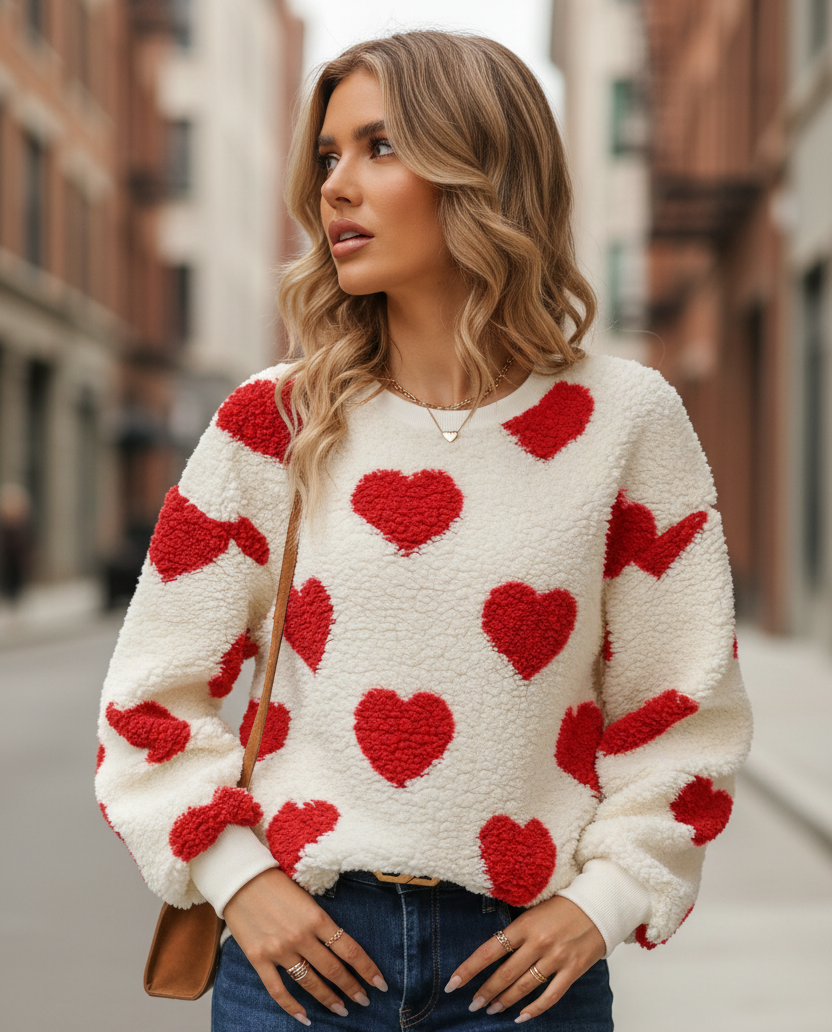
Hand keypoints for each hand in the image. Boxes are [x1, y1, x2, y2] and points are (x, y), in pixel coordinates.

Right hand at [223, 868, 387, 1025]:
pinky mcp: (258, 958)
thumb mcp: (306, 896)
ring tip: (342, 1010)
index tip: (380, 983)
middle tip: (364, 1000)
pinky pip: (278, 990)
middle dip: (352, 988)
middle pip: (333, 969)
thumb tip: (338, 944)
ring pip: (310, 982)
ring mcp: (279, 949)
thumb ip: (320, 921)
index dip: (367, 969)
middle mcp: (300, 936)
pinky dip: (292, 1007)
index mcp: (316, 917)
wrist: (240, 877)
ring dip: (328, 998)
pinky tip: (305, 1017)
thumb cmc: (276, 882)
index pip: (350, 949)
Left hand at [444, 895, 605, 1022]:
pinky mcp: (573, 970)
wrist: (599, 904)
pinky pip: (550, 996)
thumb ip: (517, 930)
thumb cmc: (563, 905)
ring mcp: (557, 958)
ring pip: (524, 987)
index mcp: (525, 924)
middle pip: (505, 973)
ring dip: (505, 1001)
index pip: (490, 950)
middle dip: (485, 991)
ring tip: (491, 1009)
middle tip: (472, 1004)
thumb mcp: (534, 910)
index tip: (453, 983)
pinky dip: (535, 1009)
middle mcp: (539, 942)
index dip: (469, 968)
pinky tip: (521, 1016)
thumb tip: (495, 950)